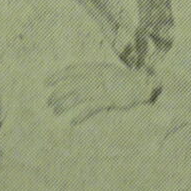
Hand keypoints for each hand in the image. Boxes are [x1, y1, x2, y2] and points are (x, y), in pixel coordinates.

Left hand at [45, 62, 160, 124]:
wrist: (143, 84)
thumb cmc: (126, 79)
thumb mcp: (109, 71)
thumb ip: (96, 74)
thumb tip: (82, 78)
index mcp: (96, 68)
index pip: (73, 70)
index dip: (59, 75)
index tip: (48, 81)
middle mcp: (96, 77)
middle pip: (71, 84)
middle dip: (58, 92)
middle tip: (49, 101)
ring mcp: (102, 89)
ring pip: (77, 96)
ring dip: (64, 103)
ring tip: (56, 110)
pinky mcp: (107, 100)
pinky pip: (90, 108)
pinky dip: (80, 115)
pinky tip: (72, 121)